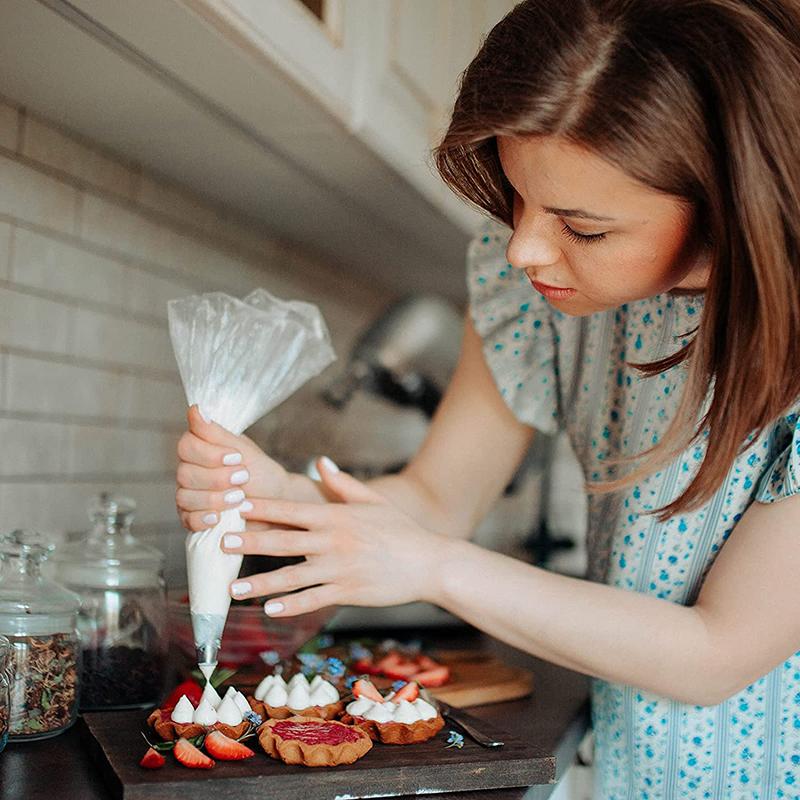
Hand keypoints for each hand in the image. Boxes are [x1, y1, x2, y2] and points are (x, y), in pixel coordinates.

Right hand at [175, 405, 289, 530]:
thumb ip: (215, 432)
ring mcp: (189, 496)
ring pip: (185, 497)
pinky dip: (204, 518)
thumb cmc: (260, 473)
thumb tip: (196, 409)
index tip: (236, 457)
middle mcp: (189, 472)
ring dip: (214, 498)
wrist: (276, 501)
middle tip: (243, 478)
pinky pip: (188, 520)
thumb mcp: (242, 450)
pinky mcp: (193, 519)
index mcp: (199, 450)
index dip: (210, 453)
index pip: (186, 446)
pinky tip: (220, 517)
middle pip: (184, 473)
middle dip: (217, 477)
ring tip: (240, 498)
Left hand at [220, 457, 450, 616]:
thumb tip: (319, 462)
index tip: (236, 506)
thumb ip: (343, 483)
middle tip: (222, 542)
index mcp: (337, 517)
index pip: (291, 510)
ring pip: (292, 577)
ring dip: (260, 584)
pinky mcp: (348, 592)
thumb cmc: (402, 530)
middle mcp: (334, 542)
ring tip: (234, 589)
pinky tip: (269, 610)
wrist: (430, 563)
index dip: (262, 508)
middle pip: (284, 541)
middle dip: (251, 542)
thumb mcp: (374, 501)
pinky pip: (313, 600)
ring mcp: (340, 569)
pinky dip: (290, 606)